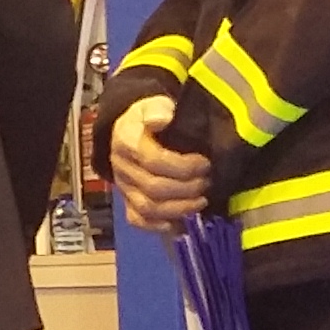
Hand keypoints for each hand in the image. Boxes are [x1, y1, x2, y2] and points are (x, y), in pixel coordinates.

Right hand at [110, 96, 212, 235]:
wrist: (129, 129)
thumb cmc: (149, 116)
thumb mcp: (153, 103)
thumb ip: (158, 108)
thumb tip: (165, 118)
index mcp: (127, 141)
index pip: (153, 161)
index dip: (183, 166)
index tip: (204, 163)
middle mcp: (122, 167)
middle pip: (154, 188)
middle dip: (187, 188)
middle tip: (207, 181)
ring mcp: (124, 187)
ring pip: (149, 208)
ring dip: (180, 208)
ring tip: (202, 200)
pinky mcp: (127, 201)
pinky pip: (138, 220)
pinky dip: (160, 226)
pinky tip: (181, 223)